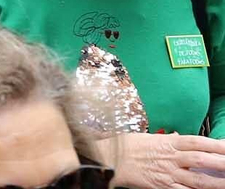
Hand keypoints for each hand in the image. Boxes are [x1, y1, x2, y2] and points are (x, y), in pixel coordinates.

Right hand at [106, 132, 224, 187]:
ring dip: (216, 182)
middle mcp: (170, 157)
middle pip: (202, 159)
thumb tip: (178, 138)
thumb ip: (166, 140)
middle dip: (221, 162)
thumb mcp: (147, 137)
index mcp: (167, 142)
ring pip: (198, 180)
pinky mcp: (162, 186)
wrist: (107, 159)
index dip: (216, 144)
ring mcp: (167, 173)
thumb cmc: (124, 146)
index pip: (198, 142)